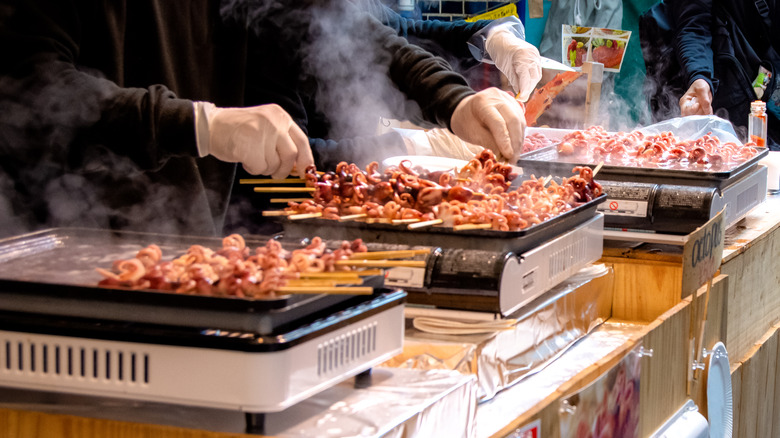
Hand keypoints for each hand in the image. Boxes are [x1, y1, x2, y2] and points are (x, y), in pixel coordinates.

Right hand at [195, 103, 313, 178]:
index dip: (305, 159)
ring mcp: (261, 133)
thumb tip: (299, 166)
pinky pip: (259, 168)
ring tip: (252, 158)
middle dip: (284, 170)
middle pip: (291, 155)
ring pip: (274, 164)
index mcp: (280, 116)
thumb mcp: (265, 125)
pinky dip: (253, 169)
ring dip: (264, 168)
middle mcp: (274, 122)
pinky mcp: (249, 147)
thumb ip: (282, 140)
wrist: (210, 125)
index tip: (303, 173)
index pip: (301, 140)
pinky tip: (243, 158)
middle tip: (275, 174)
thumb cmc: (238, 129)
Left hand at [450, 87, 525, 160]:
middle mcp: (498, 98)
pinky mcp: (514, 105)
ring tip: (514, 157)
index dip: (505, 140)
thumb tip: (504, 156)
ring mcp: (508, 100)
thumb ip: (488, 142)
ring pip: (520, 121)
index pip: (498, 122)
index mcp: (483, 102)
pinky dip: (519, 136)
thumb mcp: (472, 133)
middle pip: (513, 120)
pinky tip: (515, 147)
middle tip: (513, 160)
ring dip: (519, 141)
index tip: (508, 156)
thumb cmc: (466, 121)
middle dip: (515, 143)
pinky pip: (521, 121)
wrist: (465, 109)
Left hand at [485, 25, 541, 101]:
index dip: (525, 90)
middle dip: (528, 88)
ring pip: (537, 75)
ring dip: (531, 84)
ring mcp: (535, 55)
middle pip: (534, 78)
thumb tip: (520, 93)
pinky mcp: (536, 56)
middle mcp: (532, 56)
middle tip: (521, 96)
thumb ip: (514, 80)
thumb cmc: (501, 52)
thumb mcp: (505, 68)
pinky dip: (532, 77)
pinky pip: (536, 70)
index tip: (521, 99)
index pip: (526, 78)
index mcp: (523, 57)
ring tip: (523, 90)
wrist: (501, 38)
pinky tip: (526, 82)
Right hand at [679, 78, 712, 115]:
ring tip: (707, 104)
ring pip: (699, 117)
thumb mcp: (702, 89)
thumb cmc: (699, 85)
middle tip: (704, 104)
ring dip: (705, 112)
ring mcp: (693, 111)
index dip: (693, 109)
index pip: (685, 111)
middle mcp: (687, 108)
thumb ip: (704, 100)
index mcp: (684, 102)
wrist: (703, 85)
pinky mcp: (699, 112)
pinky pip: (704, 116)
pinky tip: (709, 107)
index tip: (698, 104)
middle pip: (692, 116)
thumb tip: (707, 110)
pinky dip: (708, 112)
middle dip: (700, 111)